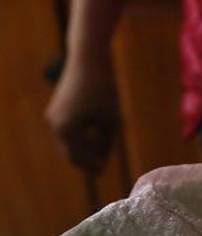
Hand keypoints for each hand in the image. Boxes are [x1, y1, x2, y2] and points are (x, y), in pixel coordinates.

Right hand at [45, 58, 119, 173]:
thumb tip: (101, 165)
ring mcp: (53, 117)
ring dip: (83, 150)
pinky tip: (94, 136)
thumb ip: (105, 147)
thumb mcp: (110, 124)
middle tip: (103, 167)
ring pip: (69, 144)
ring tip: (101, 151)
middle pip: (71, 154)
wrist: (89, 60)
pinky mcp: (56, 110)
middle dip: (86, 161)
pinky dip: (79, 138)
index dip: (92, 168)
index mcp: (68, 131)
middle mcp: (56, 126)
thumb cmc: (105, 92)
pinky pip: (67, 132)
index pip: (80, 160)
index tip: (105, 173)